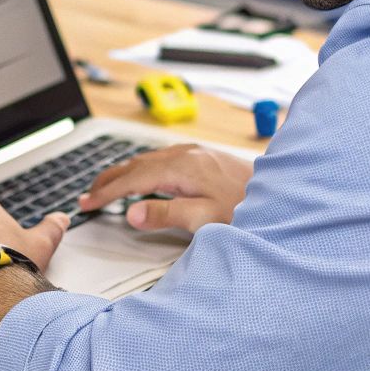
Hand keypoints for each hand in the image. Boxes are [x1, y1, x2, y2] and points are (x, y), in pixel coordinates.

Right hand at [76, 143, 253, 232]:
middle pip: (134, 164)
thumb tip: (132, 214)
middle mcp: (185, 154)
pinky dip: (140, 167)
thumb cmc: (247, 208)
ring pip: (146, 159)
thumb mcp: (205, 218)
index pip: (131, 179)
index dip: (106, 192)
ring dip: (123, 172)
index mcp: (181, 168)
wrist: (282, 195)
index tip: (87, 203)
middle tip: (87, 195)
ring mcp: (193, 152)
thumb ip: (166, 215)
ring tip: (106, 186)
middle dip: (107, 180)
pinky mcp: (201, 156)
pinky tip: (140, 175)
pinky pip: (160, 158)